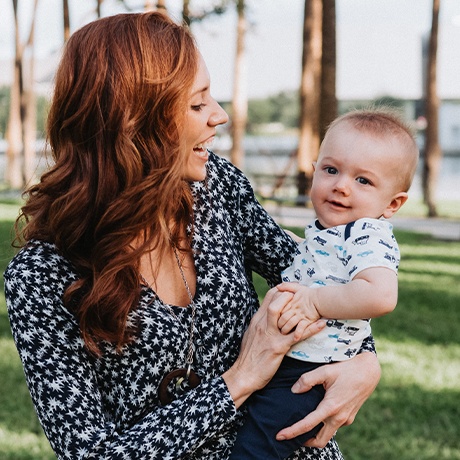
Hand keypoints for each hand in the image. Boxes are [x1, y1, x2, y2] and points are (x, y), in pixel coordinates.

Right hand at [223, 287, 324, 408]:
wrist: (244, 374)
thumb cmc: (248, 356)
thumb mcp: (250, 335)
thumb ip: (259, 324)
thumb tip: (266, 317)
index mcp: (257, 320)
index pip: (269, 297)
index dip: (281, 290)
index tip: (292, 289)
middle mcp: (263, 324)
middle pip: (276, 301)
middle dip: (289, 295)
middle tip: (301, 296)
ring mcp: (271, 335)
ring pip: (284, 314)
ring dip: (298, 307)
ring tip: (312, 305)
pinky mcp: (279, 347)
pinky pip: (297, 335)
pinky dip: (311, 329)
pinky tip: (321, 325)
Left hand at [275, 352, 380, 447]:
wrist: (369, 371)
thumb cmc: (346, 368)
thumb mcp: (325, 370)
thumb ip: (307, 380)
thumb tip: (294, 390)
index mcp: (331, 407)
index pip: (308, 425)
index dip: (292, 432)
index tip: (279, 436)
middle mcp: (339, 417)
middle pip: (319, 440)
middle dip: (304, 441)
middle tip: (289, 436)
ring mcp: (346, 419)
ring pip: (327, 435)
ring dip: (314, 435)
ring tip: (300, 427)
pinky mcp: (349, 417)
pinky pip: (334, 426)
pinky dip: (323, 426)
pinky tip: (316, 416)